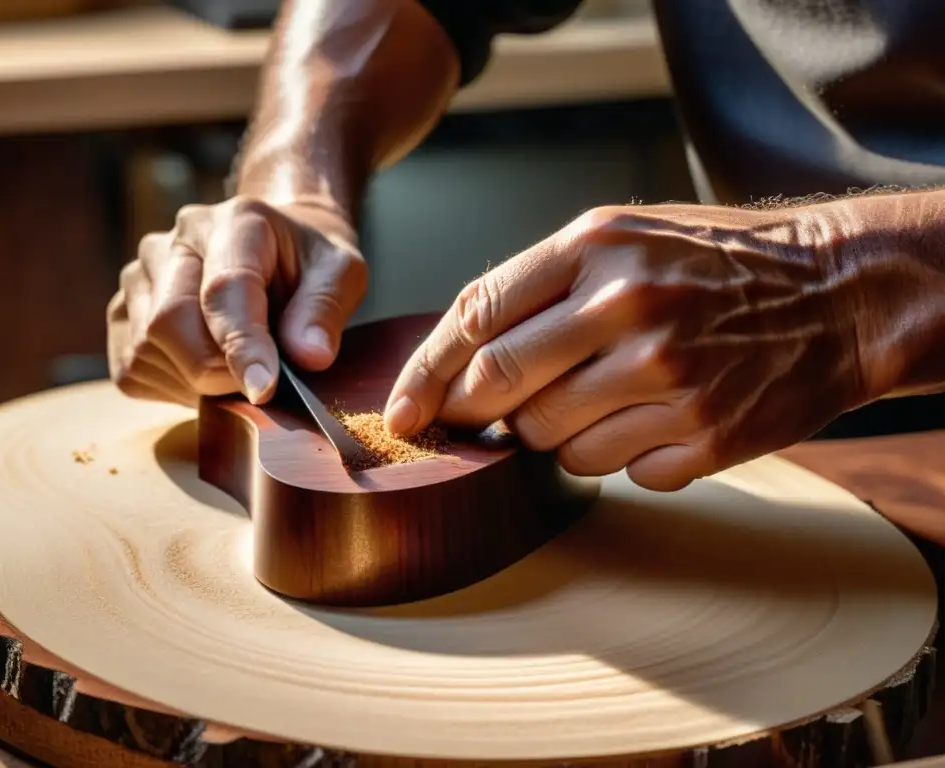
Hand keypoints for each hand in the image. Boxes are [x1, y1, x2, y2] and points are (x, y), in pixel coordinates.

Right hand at [107, 197, 365, 406]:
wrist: (274, 250)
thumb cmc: (308, 265)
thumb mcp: (341, 273)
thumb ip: (325, 309)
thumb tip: (308, 356)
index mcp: (233, 222)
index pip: (225, 289)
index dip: (242, 345)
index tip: (263, 389)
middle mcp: (173, 242)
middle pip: (170, 321)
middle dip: (215, 371)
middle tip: (259, 385)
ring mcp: (138, 276)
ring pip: (146, 350)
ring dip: (196, 383)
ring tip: (237, 370)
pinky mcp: (122, 313)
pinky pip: (131, 369)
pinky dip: (172, 387)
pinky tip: (207, 373)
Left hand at [385, 204, 874, 490]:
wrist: (835, 294)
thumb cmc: (713, 263)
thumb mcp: (622, 236)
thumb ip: (538, 285)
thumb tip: (460, 355)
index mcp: (597, 248)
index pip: (475, 318)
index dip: (425, 374)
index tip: (402, 412)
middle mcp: (627, 310)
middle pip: (499, 389)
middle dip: (474, 413)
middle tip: (477, 418)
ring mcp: (668, 379)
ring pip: (551, 442)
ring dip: (553, 433)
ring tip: (598, 397)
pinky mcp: (702, 437)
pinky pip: (613, 470)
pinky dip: (614, 453)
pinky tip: (650, 417)